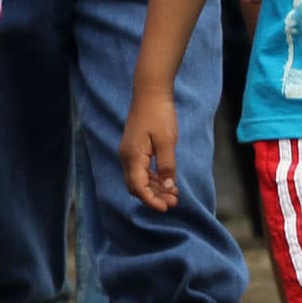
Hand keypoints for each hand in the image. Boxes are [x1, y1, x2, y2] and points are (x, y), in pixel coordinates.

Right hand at [121, 96, 179, 210]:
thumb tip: (168, 186)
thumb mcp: (167, 140)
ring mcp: (130, 153)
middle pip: (136, 186)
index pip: (138, 186)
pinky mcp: (135, 149)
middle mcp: (127, 157)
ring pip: (139, 179)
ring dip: (154, 188)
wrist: (150, 94)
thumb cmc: (159, 115)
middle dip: (153, 197)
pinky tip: (167, 181)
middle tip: (173, 202)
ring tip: (173, 194)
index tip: (166, 208)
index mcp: (133, 156)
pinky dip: (153, 178)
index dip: (151, 200)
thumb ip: (167, 164)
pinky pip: (141, 170)